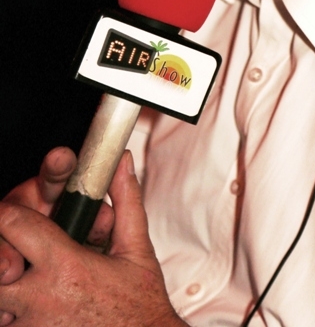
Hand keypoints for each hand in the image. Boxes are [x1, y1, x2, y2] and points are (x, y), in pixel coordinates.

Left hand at [0, 152, 185, 326]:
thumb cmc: (141, 306)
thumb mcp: (136, 249)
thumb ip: (125, 200)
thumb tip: (122, 163)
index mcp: (65, 265)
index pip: (11, 222)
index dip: (8, 212)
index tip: (15, 214)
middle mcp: (40, 298)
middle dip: (4, 254)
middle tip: (19, 257)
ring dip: (8, 291)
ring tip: (29, 285)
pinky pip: (8, 323)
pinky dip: (15, 315)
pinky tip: (37, 310)